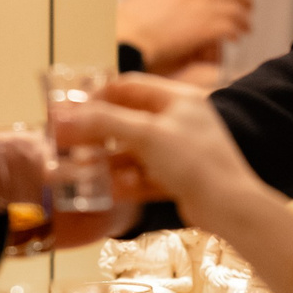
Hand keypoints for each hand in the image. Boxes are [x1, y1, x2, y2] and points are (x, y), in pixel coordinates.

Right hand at [57, 73, 270, 231]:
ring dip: (109, 161)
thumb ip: (104, 122)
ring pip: (134, 151)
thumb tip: (63, 117)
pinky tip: (110, 190)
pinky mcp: (178, 178)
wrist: (229, 206)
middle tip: (68, 142)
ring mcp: (179, 151)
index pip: (128, 86)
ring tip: (84, 170)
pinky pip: (144, 175)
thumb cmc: (194, 160)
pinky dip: (126, 181)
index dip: (96, 95)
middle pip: (128, 120)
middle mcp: (178, 121)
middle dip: (98, 132)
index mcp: (177, 99)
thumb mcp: (146, 134)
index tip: (70, 110)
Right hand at [117, 0, 251, 73]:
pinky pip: (233, 26)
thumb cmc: (139, 15)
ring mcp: (204, 6)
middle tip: (249, 4)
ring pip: (238, 7)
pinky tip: (236, 37)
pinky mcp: (207, 27)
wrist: (132, 35)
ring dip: (245, 18)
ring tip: (245, 26)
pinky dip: (237, 32)